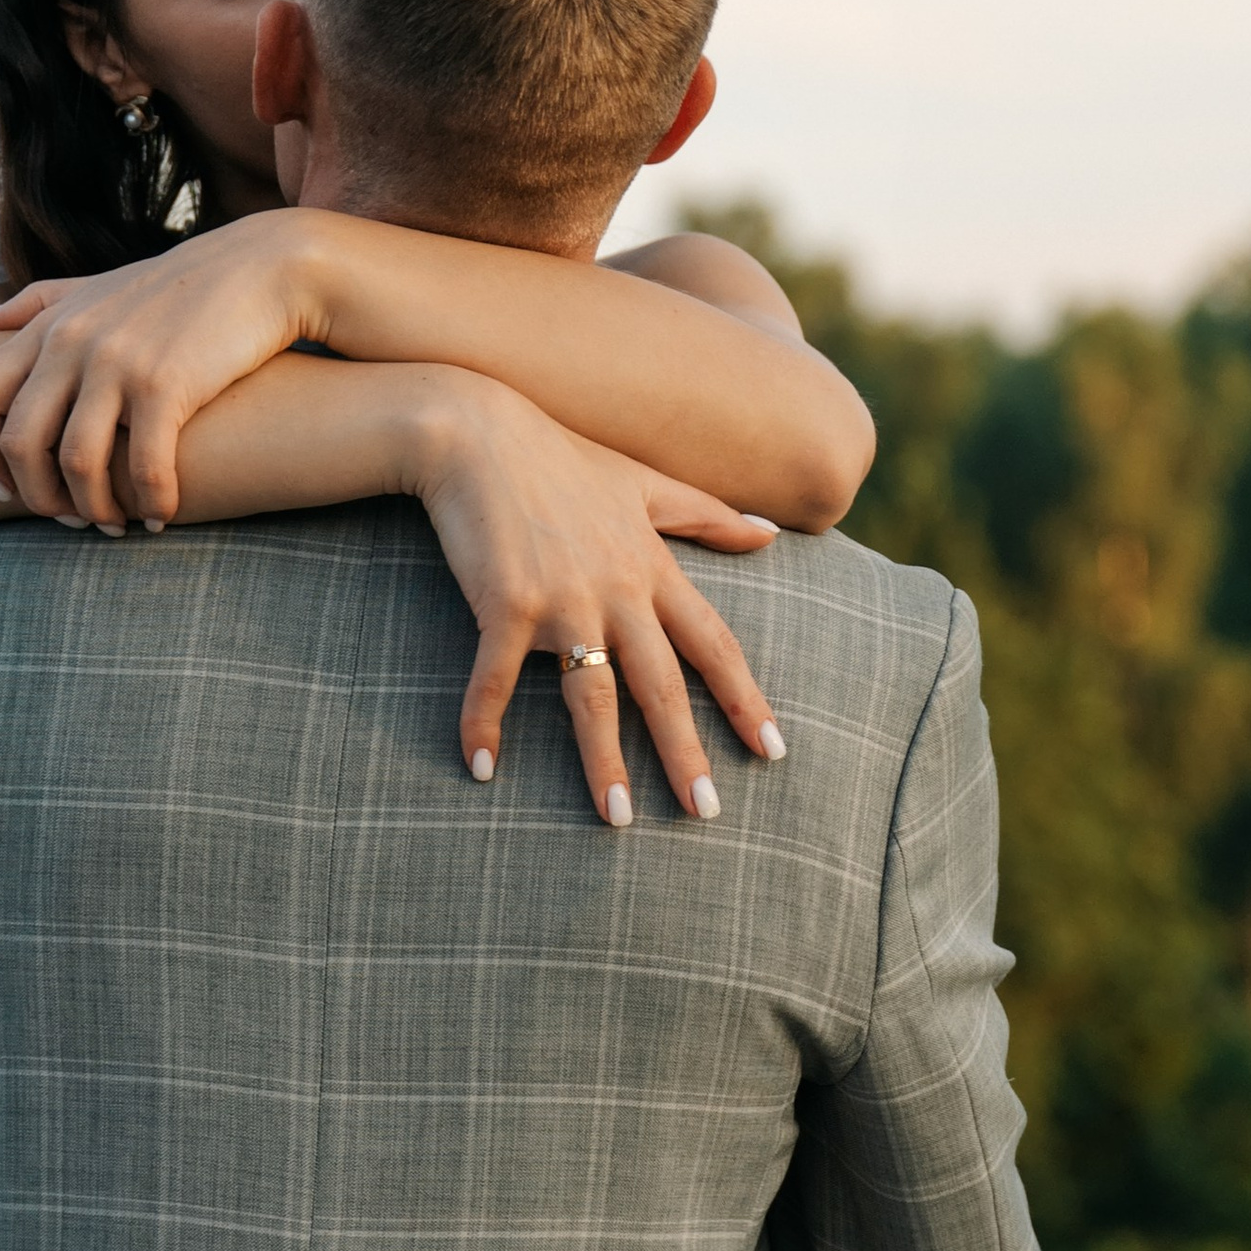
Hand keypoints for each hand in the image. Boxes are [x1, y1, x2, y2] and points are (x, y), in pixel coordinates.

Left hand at [0, 218, 325, 529]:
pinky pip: (143, 467)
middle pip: (19, 442)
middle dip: (38, 497)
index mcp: (48, 326)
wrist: (260, 268)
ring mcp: (116, 362)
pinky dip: (151, 503)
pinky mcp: (165, 384)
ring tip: (115, 526)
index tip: (5, 492)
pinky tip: (162, 518)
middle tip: (68, 520)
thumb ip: (37, 303)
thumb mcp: (96, 285)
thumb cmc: (178, 287)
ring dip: (94, 509)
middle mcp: (71, 342)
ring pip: (77, 463)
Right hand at [408, 377, 785, 822]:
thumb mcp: (643, 482)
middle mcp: (617, 590)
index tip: (773, 750)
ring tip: (618, 820)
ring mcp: (562, 600)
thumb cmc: (557, 457)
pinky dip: (482, 722)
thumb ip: (706, 515)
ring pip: (593, 695)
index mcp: (651, 568)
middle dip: (688, 751)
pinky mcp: (504, 604)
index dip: (745, 698)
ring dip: (604, 761)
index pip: (713, 643)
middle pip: (663, 684)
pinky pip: (494, 678)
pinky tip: (480, 768)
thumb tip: (770, 533)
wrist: (477, 430)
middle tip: (706, 813)